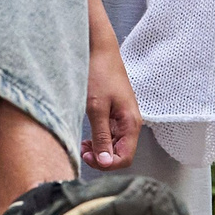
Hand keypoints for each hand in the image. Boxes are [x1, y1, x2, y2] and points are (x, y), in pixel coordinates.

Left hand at [83, 0, 140, 169]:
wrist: (99, 50)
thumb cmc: (99, 74)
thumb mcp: (97, 108)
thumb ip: (102, 136)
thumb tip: (105, 161)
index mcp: (131, 123)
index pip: (125, 157)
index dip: (107, 164)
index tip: (89, 159)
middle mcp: (131, 122)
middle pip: (121, 153)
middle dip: (102, 157)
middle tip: (83, 152)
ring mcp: (123, 118)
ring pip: (115, 145)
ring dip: (100, 149)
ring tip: (83, 145)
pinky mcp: (115, 112)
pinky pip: (110, 134)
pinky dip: (99, 139)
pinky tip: (88, 136)